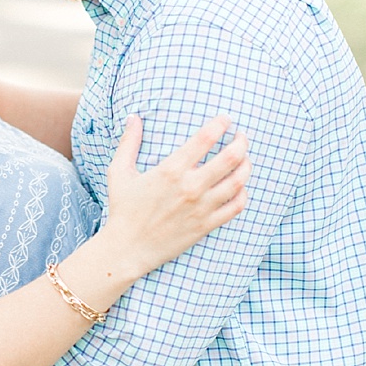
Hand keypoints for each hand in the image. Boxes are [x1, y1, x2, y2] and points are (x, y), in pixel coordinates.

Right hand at [102, 114, 249, 278]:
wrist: (128, 249)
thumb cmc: (123, 209)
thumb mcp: (119, 172)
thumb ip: (128, 142)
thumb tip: (132, 117)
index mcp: (171, 170)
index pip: (206, 138)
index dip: (221, 124)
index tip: (226, 119)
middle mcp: (190, 187)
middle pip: (230, 157)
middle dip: (241, 142)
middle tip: (242, 136)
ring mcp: (201, 207)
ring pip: (238, 181)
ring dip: (246, 166)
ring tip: (245, 158)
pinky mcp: (206, 225)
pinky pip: (236, 207)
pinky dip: (243, 193)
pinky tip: (240, 187)